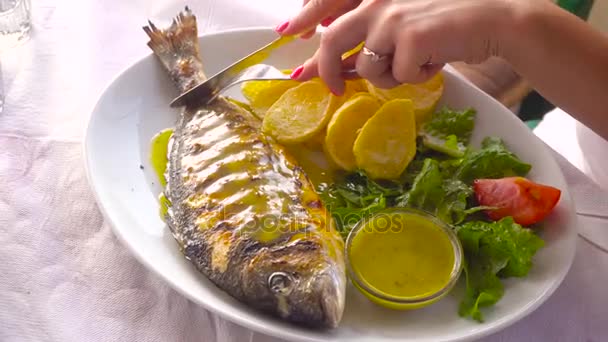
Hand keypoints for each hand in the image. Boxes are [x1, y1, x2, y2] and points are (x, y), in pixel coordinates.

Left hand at [290, 0, 514, 94]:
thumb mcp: (401, 23)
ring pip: (367, 68)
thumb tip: (335, 66)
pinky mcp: (410, 38)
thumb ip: (368, 35)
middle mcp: (378, 0)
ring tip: (413, 64)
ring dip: (388, 77)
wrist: (491, 20)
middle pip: (333, 41)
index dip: (305, 18)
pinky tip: (432, 63)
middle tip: (333, 90)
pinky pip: (397, 77)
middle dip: (325, 71)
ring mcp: (393, 18)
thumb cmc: (445, 25)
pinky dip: (415, 78)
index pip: (328, 5)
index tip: (287, 32)